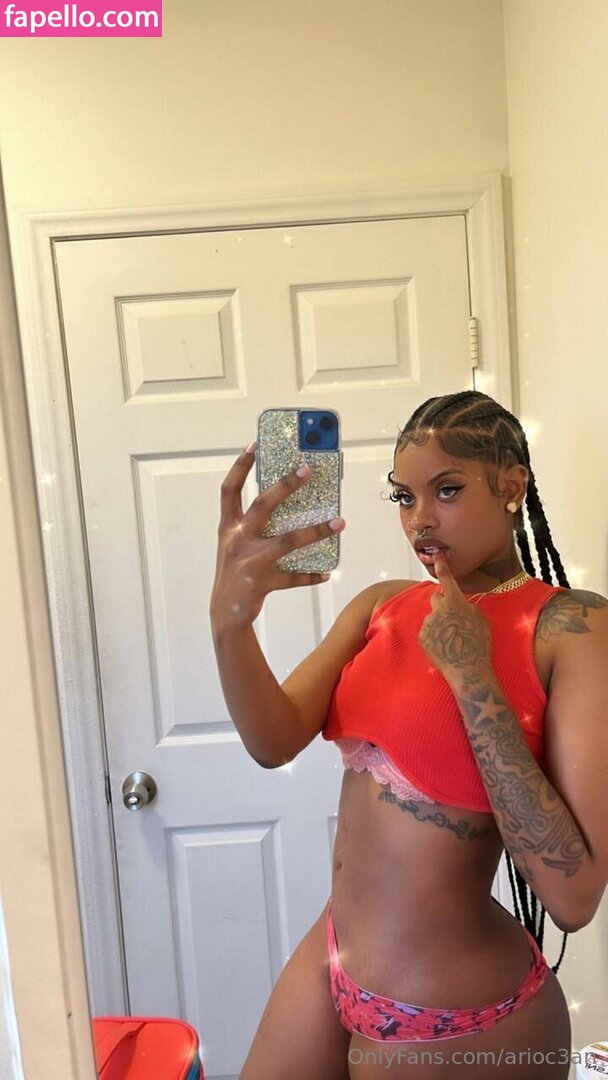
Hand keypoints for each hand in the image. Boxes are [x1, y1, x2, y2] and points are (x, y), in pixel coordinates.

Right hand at [209, 444, 344, 628]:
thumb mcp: (236, 544)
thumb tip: (291, 504)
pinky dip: (311, 575)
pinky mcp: (260, 583)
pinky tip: (326, 572)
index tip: (255, 445)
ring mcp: (248, 562)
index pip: (229, 490)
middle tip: (307, 469)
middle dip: (285, 485)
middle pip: (262, 505)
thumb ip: (253, 525)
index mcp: (228, 527)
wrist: (224, 612)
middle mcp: (236, 540)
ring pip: (287, 541)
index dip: (240, 467)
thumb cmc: (236, 570)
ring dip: (316, 531)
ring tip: (340, 522)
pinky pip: (293, 577)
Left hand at [417, 550, 492, 681]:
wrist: (467, 671)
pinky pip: (427, 632)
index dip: (443, 565)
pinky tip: (444, 648)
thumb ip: (469, 607)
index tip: (437, 554)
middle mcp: (439, 609)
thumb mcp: (482, 621)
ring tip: (452, 641)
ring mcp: (428, 623)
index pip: (447, 579)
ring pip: (433, 619)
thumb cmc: (479, 646)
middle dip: (443, 605)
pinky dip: (434, 638)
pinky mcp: (421, 636)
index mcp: (455, 602)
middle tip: (453, 620)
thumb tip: (462, 604)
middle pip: (437, 599)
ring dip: (440, 625)